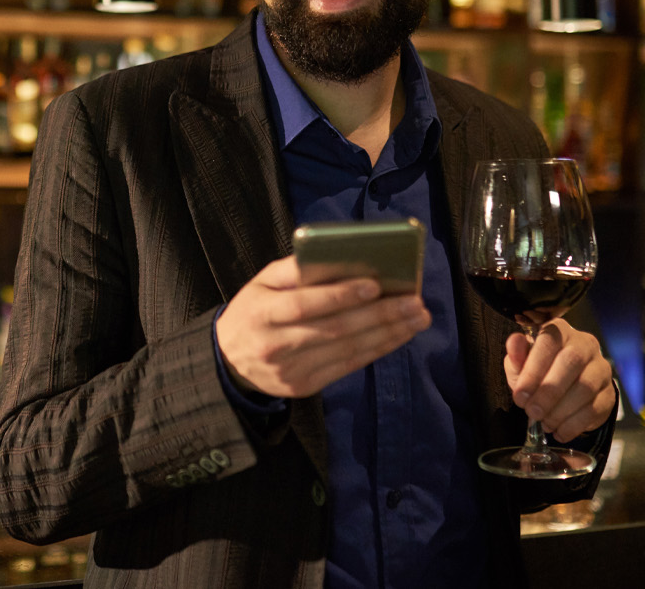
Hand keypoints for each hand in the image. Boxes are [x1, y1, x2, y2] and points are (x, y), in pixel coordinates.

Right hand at [215, 255, 431, 398]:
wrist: (228, 362)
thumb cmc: (254, 310)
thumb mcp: (261, 283)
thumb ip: (294, 270)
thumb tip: (338, 257)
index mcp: (262, 312)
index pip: (304, 304)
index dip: (340, 295)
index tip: (375, 284)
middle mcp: (276, 344)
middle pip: (334, 330)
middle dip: (379, 315)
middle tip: (414, 302)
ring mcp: (291, 370)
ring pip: (347, 351)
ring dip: (387, 334)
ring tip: (416, 318)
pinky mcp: (304, 386)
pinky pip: (347, 367)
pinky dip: (376, 350)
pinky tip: (397, 336)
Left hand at [504, 320, 615, 442]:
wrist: (564, 390)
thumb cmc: (539, 371)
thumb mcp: (521, 364)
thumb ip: (516, 355)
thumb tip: (515, 341)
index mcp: (560, 331)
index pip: (549, 342)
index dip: (533, 370)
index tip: (520, 395)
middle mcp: (584, 345)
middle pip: (571, 362)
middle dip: (548, 391)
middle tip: (532, 411)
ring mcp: (600, 368)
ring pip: (586, 387)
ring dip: (561, 410)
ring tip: (545, 421)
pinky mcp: (609, 393)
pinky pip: (595, 408)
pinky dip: (574, 424)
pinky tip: (559, 430)